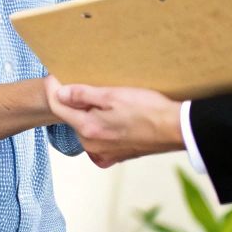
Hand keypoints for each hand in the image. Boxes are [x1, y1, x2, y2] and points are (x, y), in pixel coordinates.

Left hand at [42, 75, 182, 168]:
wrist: (177, 129)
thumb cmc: (148, 110)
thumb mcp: (113, 95)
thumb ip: (82, 95)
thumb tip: (59, 92)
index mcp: (88, 129)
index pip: (58, 106)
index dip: (54, 88)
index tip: (56, 76)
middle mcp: (92, 145)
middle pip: (72, 118)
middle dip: (76, 102)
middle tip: (92, 85)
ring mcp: (104, 153)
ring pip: (87, 128)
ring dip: (91, 114)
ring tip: (110, 100)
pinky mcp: (117, 156)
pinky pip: (100, 140)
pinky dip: (103, 127)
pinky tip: (116, 118)